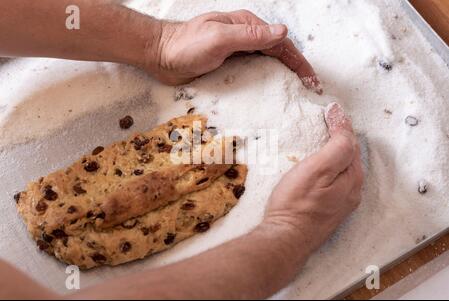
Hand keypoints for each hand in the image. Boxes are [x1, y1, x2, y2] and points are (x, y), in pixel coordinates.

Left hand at [145, 10, 321, 92]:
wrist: (160, 56)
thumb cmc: (186, 45)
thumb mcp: (220, 38)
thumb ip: (250, 35)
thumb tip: (282, 31)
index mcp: (246, 26)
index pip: (281, 42)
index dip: (299, 61)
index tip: (311, 80)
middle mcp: (244, 37)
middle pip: (277, 53)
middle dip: (296, 69)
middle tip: (309, 90)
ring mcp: (236, 52)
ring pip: (267, 63)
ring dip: (283, 76)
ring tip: (295, 94)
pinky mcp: (228, 66)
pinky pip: (253, 73)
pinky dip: (266, 82)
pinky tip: (270, 94)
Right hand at [264, 103, 362, 252]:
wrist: (284, 238)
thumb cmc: (297, 203)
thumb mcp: (318, 169)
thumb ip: (337, 145)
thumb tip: (342, 119)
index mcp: (353, 178)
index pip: (350, 143)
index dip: (340, 125)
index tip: (329, 109)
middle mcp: (352, 191)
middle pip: (348, 157)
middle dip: (340, 138)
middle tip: (327, 121)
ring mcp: (341, 203)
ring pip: (341, 170)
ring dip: (334, 153)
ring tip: (322, 140)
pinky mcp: (327, 211)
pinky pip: (333, 183)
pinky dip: (328, 168)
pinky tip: (317, 168)